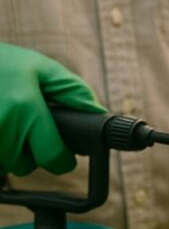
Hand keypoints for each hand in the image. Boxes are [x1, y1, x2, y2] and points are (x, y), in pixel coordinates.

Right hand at [0, 44, 105, 175]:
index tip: (61, 152)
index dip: (62, 159)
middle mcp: (3, 125)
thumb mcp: (39, 67)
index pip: (54, 158)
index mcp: (25, 108)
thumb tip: (98, 114)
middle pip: (26, 166)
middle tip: (25, 129)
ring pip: (4, 165)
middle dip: (30, 153)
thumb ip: (73, 91)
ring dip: (7, 152)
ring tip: (6, 123)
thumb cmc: (0, 62)